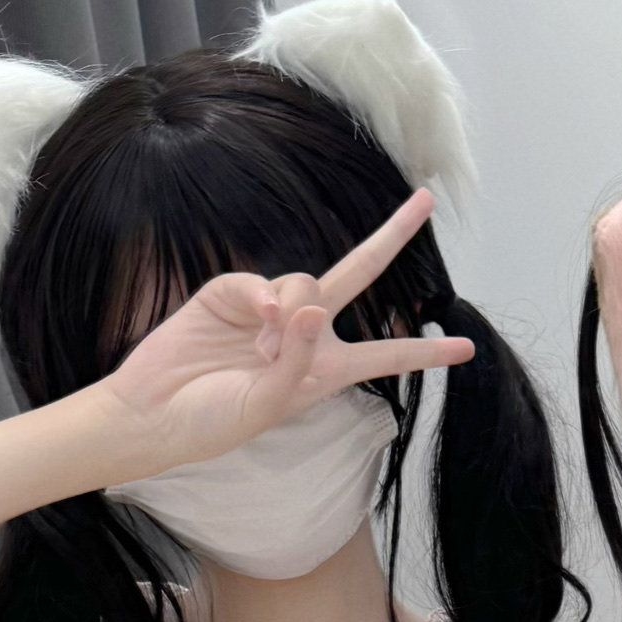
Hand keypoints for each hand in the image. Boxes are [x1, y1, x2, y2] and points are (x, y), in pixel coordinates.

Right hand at [86, 190, 472, 480]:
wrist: (154, 410)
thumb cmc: (213, 422)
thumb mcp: (267, 405)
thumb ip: (296, 359)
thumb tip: (312, 305)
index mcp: (325, 372)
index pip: (385, 357)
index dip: (425, 352)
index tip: (467, 348)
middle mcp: (305, 334)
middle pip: (360, 275)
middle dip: (392, 237)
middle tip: (426, 199)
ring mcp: (271, 309)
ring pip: (308, 282)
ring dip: (292, 314)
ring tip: (261, 353)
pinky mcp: (234, 292)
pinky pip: (262, 281)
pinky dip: (260, 299)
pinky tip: (252, 325)